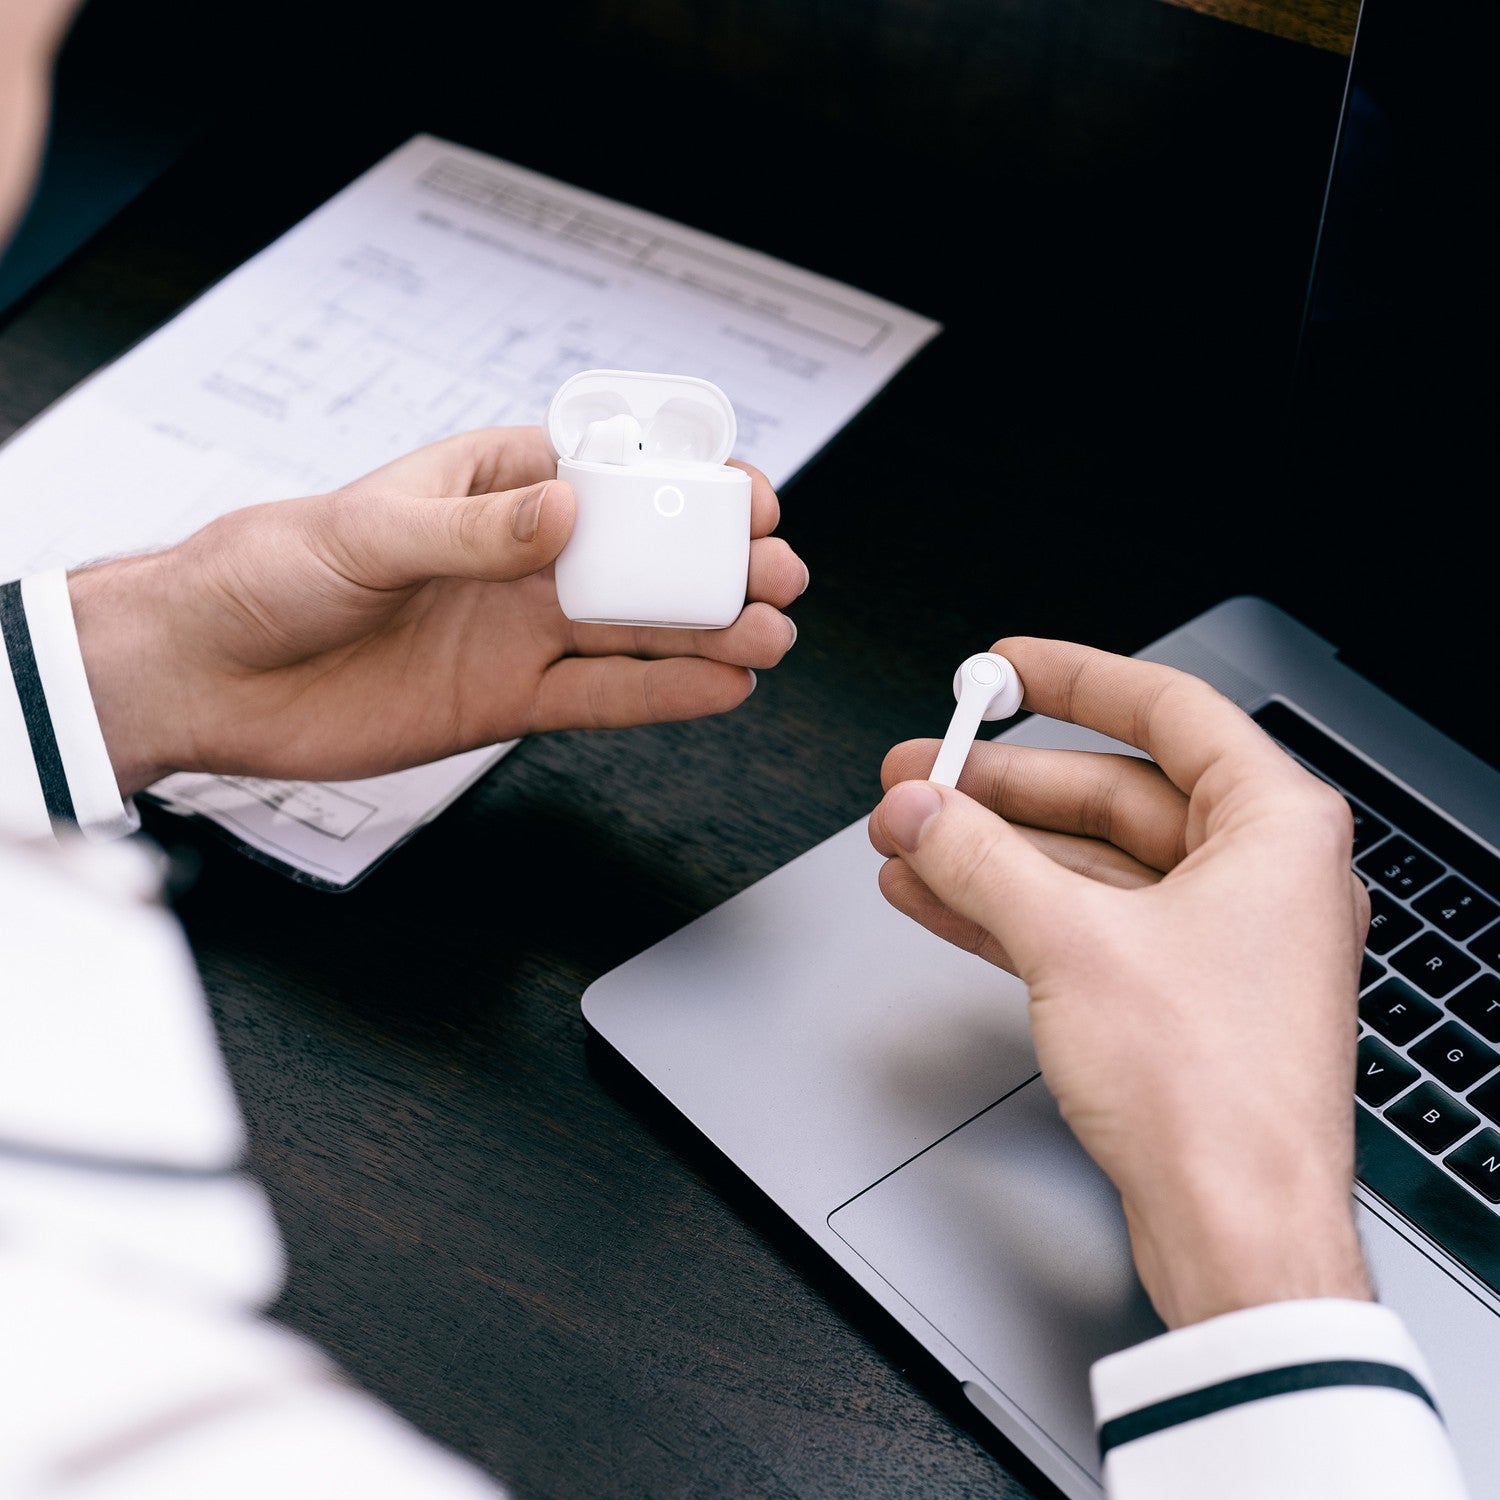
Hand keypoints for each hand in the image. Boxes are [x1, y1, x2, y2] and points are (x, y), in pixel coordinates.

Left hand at [69, 426, 805, 793]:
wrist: (211, 674)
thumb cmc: (268, 572)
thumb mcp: (367, 532)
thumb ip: (474, 530)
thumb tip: (567, 517)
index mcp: (490, 487)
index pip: (608, 475)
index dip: (683, 483)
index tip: (745, 493)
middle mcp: (519, 560)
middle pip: (641, 558)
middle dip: (714, 563)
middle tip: (777, 573)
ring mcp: (519, 632)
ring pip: (636, 631)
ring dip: (708, 632)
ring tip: (770, 634)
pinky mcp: (509, 700)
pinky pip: (602, 698)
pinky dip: (663, 695)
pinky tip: (720, 687)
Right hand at [868, 636, 1373, 1328]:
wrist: (1236, 1232)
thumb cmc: (1217, 1098)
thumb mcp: (1073, 944)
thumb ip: (982, 860)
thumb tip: (924, 809)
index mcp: (1275, 829)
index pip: (1167, 710)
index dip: (1075, 678)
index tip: (1006, 667)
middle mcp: (1255, 877)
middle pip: (1110, 793)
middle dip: (1002, 787)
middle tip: (924, 774)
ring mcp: (1211, 941)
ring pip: (1084, 865)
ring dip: (990, 851)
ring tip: (906, 837)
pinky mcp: (1170, 997)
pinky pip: (1077, 925)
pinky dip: (1005, 909)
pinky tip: (934, 897)